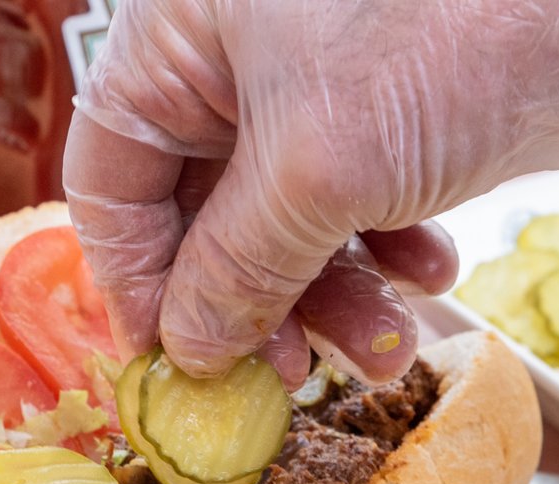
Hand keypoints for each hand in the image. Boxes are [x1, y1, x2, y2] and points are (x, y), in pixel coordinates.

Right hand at [64, 0, 558, 382]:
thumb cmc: (448, 34)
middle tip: (285, 374)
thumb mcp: (319, 173)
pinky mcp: (381, 101)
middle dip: (253, 302)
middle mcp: (231, 52)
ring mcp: (308, 74)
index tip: (174, 366)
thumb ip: (236, 271)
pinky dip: (383, 249)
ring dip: (329, 294)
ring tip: (385, 346)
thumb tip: (189, 352)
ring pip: (281, 216)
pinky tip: (431, 273)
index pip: (111, 180)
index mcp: (179, 35)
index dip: (135, 283)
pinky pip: (350, 196)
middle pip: (200, 210)